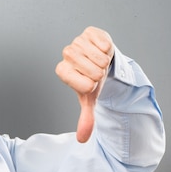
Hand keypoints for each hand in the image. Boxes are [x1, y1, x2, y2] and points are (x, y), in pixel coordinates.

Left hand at [55, 26, 114, 142]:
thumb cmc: (93, 80)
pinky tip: (103, 51)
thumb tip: (82, 139)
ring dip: (104, 62)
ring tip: (100, 62)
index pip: (78, 82)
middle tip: (97, 72)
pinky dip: (108, 50)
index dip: (89, 84)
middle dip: (98, 74)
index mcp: (62, 71)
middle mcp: (67, 55)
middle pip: (89, 69)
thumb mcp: (90, 99)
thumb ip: (86, 118)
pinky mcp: (90, 32)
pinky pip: (104, 43)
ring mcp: (77, 42)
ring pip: (98, 57)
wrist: (103, 62)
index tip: (91, 83)